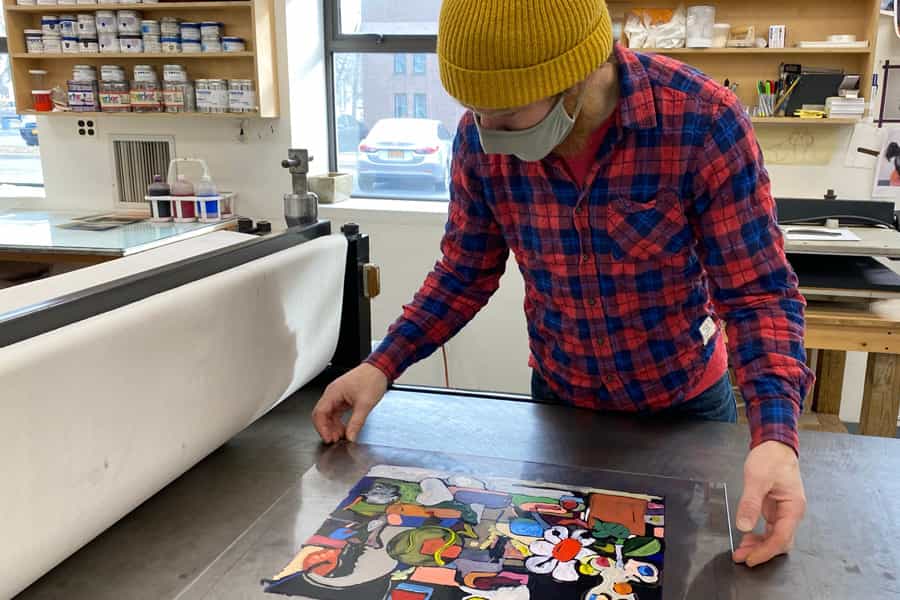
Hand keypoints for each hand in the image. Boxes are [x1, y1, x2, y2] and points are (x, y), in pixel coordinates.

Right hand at [312, 363, 388, 443]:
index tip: (328, 439)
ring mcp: (338, 396)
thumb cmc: (372, 379)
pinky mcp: (344, 398)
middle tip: (335, 441)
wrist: (380, 369)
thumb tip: (351, 436)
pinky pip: (336, 413)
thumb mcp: (365, 404)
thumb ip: (356, 422)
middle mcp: (332, 394)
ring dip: (333, 427)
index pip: (319, 413)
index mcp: (333, 392)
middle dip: (326, 429)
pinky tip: (345, 429)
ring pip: (329, 415)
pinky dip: (339, 422)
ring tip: (340, 437)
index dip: (322, 428)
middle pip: (322, 415)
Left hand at [733, 440, 805, 566]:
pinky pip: (771, 529)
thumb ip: (750, 503)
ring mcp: (785, 512)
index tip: (750, 558)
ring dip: (759, 545)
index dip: (766, 551)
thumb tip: (744, 526)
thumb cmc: (770, 458)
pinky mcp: (776, 509)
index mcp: (793, 507)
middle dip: (761, 551)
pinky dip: (759, 536)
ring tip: (740, 550)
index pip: (782, 538)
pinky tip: (747, 537)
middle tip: (740, 557)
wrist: (774, 445)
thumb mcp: (756, 479)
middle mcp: (791, 512)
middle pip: (780, 542)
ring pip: (775, 537)